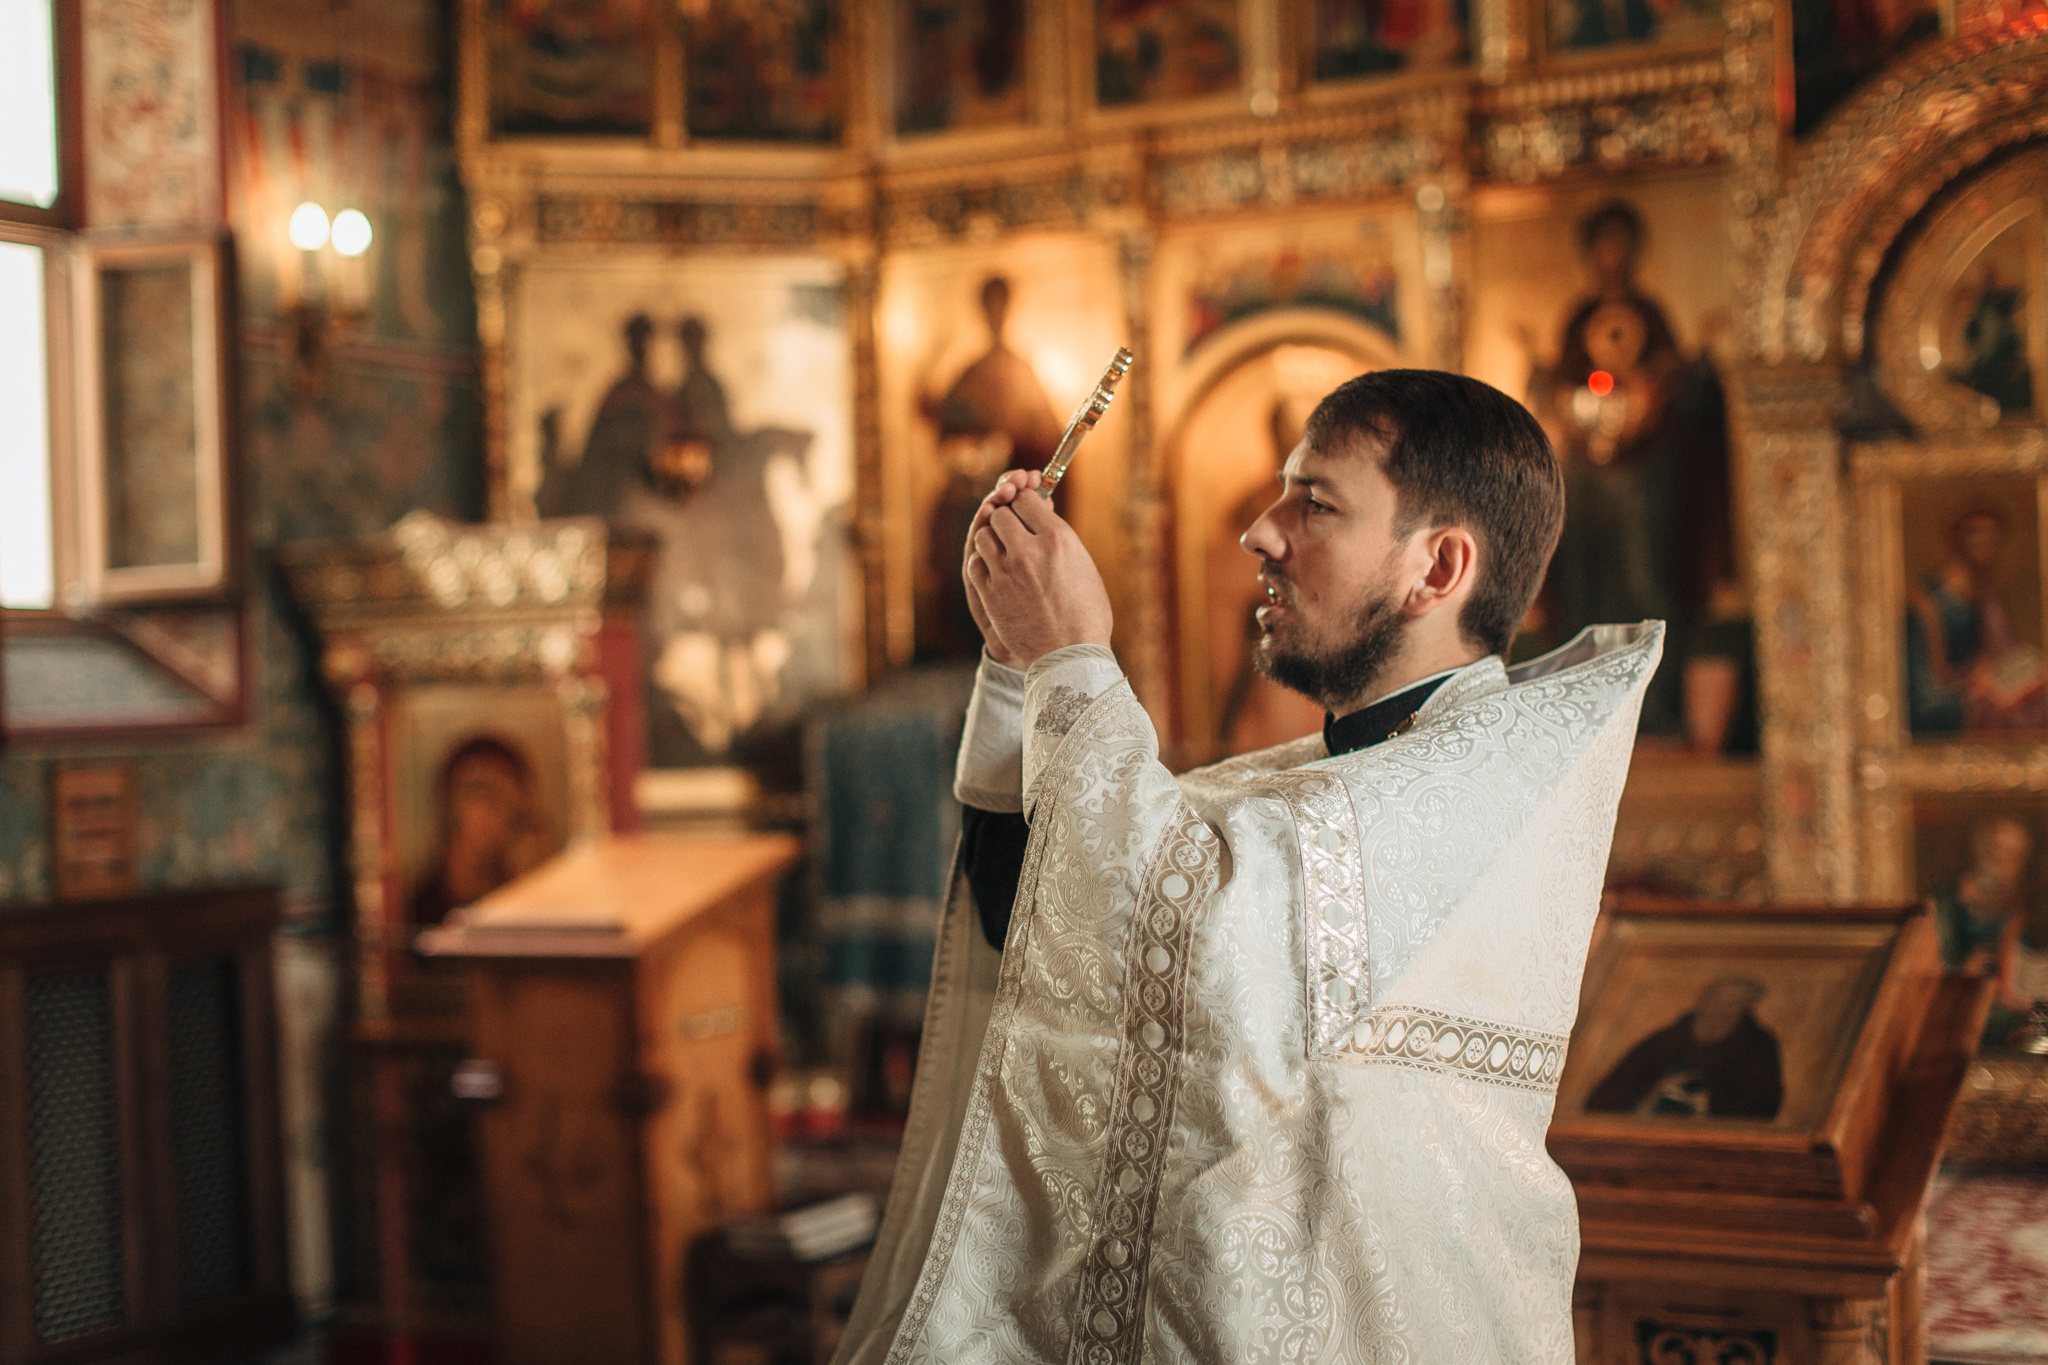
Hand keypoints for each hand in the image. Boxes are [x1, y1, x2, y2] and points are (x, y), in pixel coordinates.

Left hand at [966, 470, 1112, 667]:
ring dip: (992, 540)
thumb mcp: (1084, 566)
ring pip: (983, 535)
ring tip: (1004, 552)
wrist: (1070, 656)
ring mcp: (1006, 572)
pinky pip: (975, 563)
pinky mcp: (990, 593)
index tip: (1026, 511)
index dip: (1024, 503)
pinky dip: (982, 563)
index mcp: (1058, 539)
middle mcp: (1029, 550)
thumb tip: (1043, 513)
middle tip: (1013, 531)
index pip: (1027, 500)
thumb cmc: (1086, 613)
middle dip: (1006, 519)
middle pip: (1001, 514)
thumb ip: (1061, 538)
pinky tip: (994, 571)